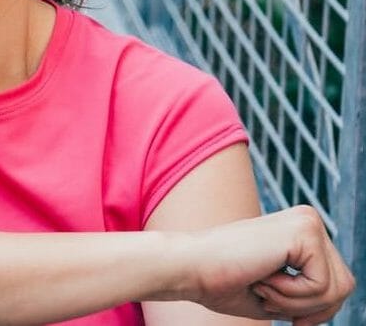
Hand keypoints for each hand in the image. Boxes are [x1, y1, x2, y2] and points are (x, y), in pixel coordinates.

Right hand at [186, 206, 354, 323]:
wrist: (190, 267)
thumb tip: (334, 306)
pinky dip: (292, 295)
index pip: (337, 282)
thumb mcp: (278, 294)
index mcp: (301, 231)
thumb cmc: (222, 281)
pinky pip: (322, 284)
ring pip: (338, 288)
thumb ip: (307, 294)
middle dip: (311, 308)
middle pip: (344, 285)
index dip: (316, 310)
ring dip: (298, 303)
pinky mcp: (304, 231)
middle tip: (268, 297)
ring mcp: (307, 221)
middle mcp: (308, 219)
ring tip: (263, 287)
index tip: (284, 316)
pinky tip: (263, 278)